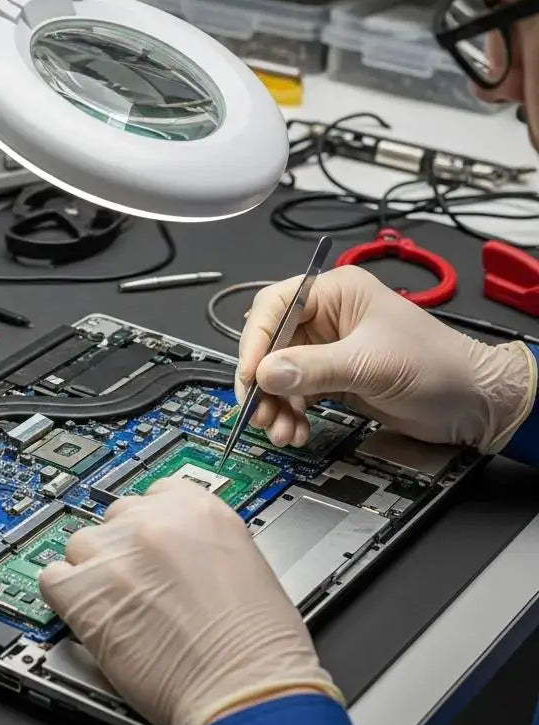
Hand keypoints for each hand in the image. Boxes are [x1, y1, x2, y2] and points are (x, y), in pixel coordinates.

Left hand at [39, 482, 340, 724]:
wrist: (245, 692)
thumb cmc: (260, 648)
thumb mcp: (246, 564)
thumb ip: (202, 542)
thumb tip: (177, 548)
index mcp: (197, 508)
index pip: (156, 492)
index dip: (152, 523)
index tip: (151, 544)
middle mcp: (152, 521)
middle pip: (116, 517)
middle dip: (124, 549)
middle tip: (139, 585)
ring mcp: (114, 554)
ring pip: (82, 545)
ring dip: (94, 571)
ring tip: (116, 605)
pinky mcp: (84, 593)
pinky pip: (53, 579)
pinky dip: (65, 596)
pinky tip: (86, 615)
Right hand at [237, 265, 535, 452]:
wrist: (474, 404)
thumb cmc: (435, 367)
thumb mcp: (370, 365)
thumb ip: (314, 368)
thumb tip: (264, 374)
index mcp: (336, 292)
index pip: (276, 307)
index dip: (256, 342)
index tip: (250, 377)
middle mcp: (326, 316)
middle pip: (271, 344)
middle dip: (263, 381)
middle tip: (257, 413)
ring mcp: (327, 348)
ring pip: (279, 373)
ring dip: (275, 405)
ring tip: (281, 432)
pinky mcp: (332, 377)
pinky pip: (295, 393)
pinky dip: (290, 414)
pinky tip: (296, 432)